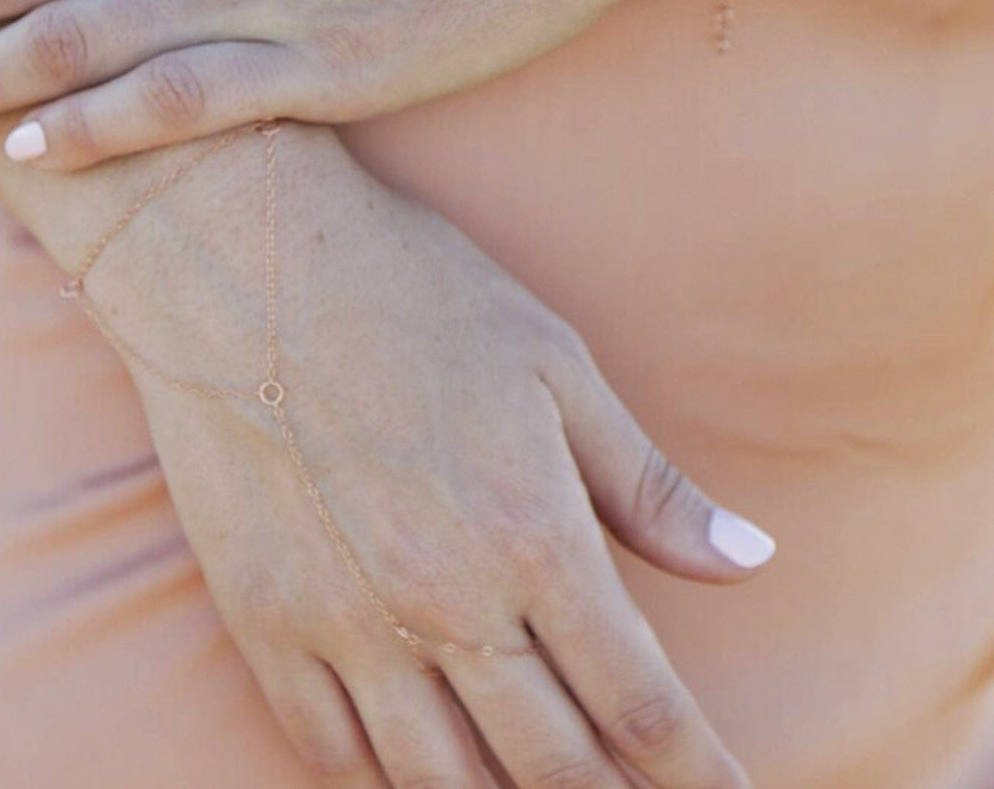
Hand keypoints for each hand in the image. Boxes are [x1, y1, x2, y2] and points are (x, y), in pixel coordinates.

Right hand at [93, 122, 769, 788]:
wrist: (242, 257)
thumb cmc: (410, 292)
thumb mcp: (552, 364)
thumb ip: (646, 484)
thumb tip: (751, 559)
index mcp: (531, 535)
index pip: (639, 702)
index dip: (696, 772)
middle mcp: (441, 602)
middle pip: (551, 767)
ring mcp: (341, 621)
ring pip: (439, 781)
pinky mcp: (261, 616)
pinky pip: (327, 751)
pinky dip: (383, 783)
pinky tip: (417, 771)